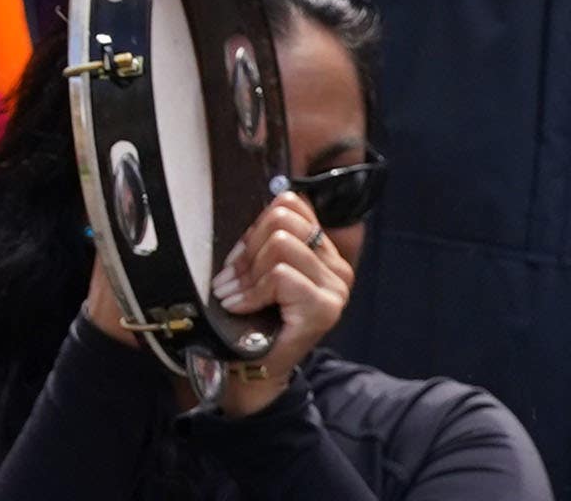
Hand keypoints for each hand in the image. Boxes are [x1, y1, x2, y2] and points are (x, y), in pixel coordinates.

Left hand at [204, 182, 352, 408]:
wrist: (257, 367)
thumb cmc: (256, 316)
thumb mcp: (260, 269)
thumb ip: (263, 240)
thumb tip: (250, 212)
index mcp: (323, 251)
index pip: (290, 203)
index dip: (255, 224)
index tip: (241, 257)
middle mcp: (338, 266)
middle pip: (282, 219)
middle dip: (247, 249)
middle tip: (232, 280)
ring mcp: (336, 288)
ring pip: (280, 244)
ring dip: (248, 273)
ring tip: (236, 295)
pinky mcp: (324, 308)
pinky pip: (280, 276)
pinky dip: (252, 291)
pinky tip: (243, 307)